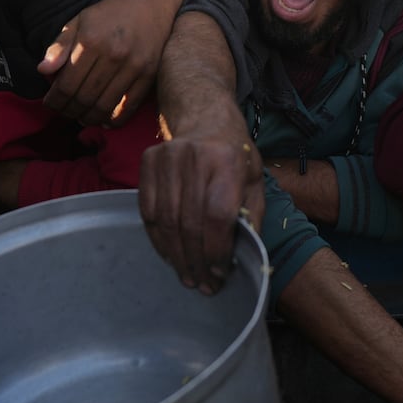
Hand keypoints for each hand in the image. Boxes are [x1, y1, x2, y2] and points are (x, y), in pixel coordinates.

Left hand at [38, 0, 178, 127]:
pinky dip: (114, 119)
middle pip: (84, 98)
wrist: (150, 2)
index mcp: (90, 41)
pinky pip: (129, 107)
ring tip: (80, 117)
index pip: (66, 84)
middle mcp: (112, 55)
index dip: (54, 100)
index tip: (49, 103)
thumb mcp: (79, 20)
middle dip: (68, 110)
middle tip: (63, 112)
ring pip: (104, 106)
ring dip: (88, 118)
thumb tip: (42, 70)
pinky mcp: (149, 74)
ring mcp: (133, 66)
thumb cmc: (109, 13)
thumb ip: (59, 45)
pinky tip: (103, 120)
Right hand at [138, 133, 264, 294]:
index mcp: (227, 160)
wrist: (206, 118)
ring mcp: (166, 157)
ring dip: (176, 256)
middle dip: (197, 261)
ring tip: (187, 277)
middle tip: (203, 284)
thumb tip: (245, 259)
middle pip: (189, 222)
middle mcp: (194, 156)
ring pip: (165, 220)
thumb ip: (251, 218)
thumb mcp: (254, 182)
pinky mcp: (147, 161)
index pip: (217, 215)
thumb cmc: (235, 157)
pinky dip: (158, 239)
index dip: (216, 250)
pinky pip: (147, 211)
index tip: (220, 273)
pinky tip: (170, 256)